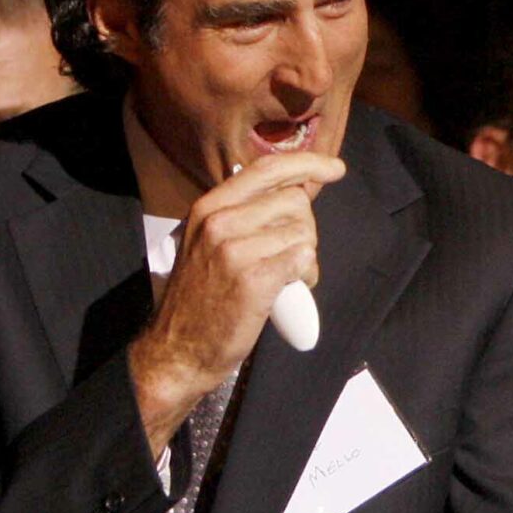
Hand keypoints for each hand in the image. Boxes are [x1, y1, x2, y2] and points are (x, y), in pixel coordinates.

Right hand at [129, 153, 343, 451]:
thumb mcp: (212, 242)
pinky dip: (306, 275)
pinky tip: (288, 290)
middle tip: (290, 259)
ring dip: (306, 258)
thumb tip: (298, 187)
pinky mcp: (252, 277)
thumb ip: (248, 214)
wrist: (178, 348)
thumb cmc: (202, 298)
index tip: (335, 168)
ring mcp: (233, 248)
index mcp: (208, 207)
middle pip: (295, 202)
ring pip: (303, 232)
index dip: (307, 164)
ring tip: (285, 279)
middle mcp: (218, 220)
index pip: (266, 169)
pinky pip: (303, 258)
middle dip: (305, 230)